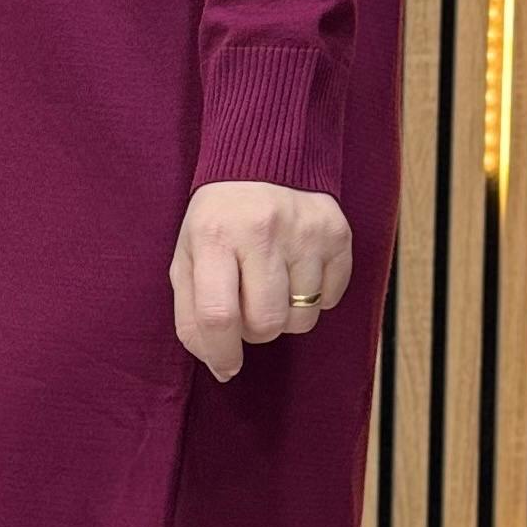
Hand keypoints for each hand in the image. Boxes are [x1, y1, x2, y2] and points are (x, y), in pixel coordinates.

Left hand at [172, 181, 352, 383]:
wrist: (266, 159)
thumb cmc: (220, 221)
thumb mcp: (189, 257)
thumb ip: (192, 313)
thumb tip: (221, 366)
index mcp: (214, 236)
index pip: (219, 316)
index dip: (222, 353)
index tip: (226, 365)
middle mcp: (262, 231)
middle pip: (267, 323)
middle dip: (256, 332)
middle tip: (250, 308)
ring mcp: (305, 232)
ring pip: (302, 318)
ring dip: (286, 316)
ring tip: (273, 285)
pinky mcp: (338, 234)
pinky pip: (330, 300)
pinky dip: (314, 298)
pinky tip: (298, 270)